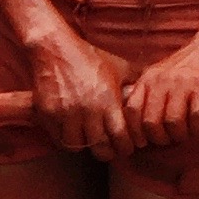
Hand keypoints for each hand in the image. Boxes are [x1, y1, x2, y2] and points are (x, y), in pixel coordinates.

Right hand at [25, 20, 134, 160]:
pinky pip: (58, 138)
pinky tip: (69, 129)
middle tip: (106, 148)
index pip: (121, 139)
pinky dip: (64, 138)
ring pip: (77, 146)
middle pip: (100, 149)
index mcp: (107, 100)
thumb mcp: (116, 65)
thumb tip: (151, 94)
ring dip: (83, 144)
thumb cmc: (87, 56)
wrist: (53, 46)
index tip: (125, 146)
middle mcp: (87, 110)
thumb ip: (134, 81)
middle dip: (106, 152)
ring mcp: (66, 113)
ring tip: (86, 137)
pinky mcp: (48, 113)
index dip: (125, 147)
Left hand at [123, 31, 198, 148]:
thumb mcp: (160, 76)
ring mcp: (181, 83)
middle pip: (151, 123)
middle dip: (161, 139)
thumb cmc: (185, 67)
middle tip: (170, 139)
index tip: (144, 143)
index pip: (132, 111)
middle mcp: (161, 81)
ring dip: (181, 135)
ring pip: (173, 123)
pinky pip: (197, 118)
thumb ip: (150, 96)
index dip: (136, 133)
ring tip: (186, 132)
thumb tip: (141, 129)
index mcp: (148, 79)